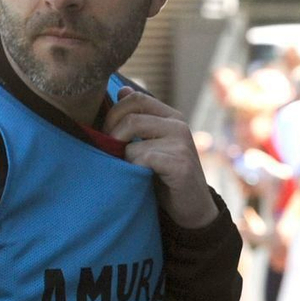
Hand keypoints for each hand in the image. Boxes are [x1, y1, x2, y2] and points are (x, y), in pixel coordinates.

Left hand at [104, 88, 218, 228]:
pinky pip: (142, 158)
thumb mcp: (151, 143)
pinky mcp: (180, 164)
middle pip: (131, 116)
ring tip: (125, 168)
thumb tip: (122, 90)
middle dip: (112, 134)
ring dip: (122, 156)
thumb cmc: (165, 177)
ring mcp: (181, 144)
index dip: (113, 113)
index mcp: (171, 116)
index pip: (135, 98)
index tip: (107, 135)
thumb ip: (139, 119)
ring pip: (133, 139)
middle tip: (109, 153)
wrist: (192, 209)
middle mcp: (179, 125)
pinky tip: (138, 178)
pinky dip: (133, 169)